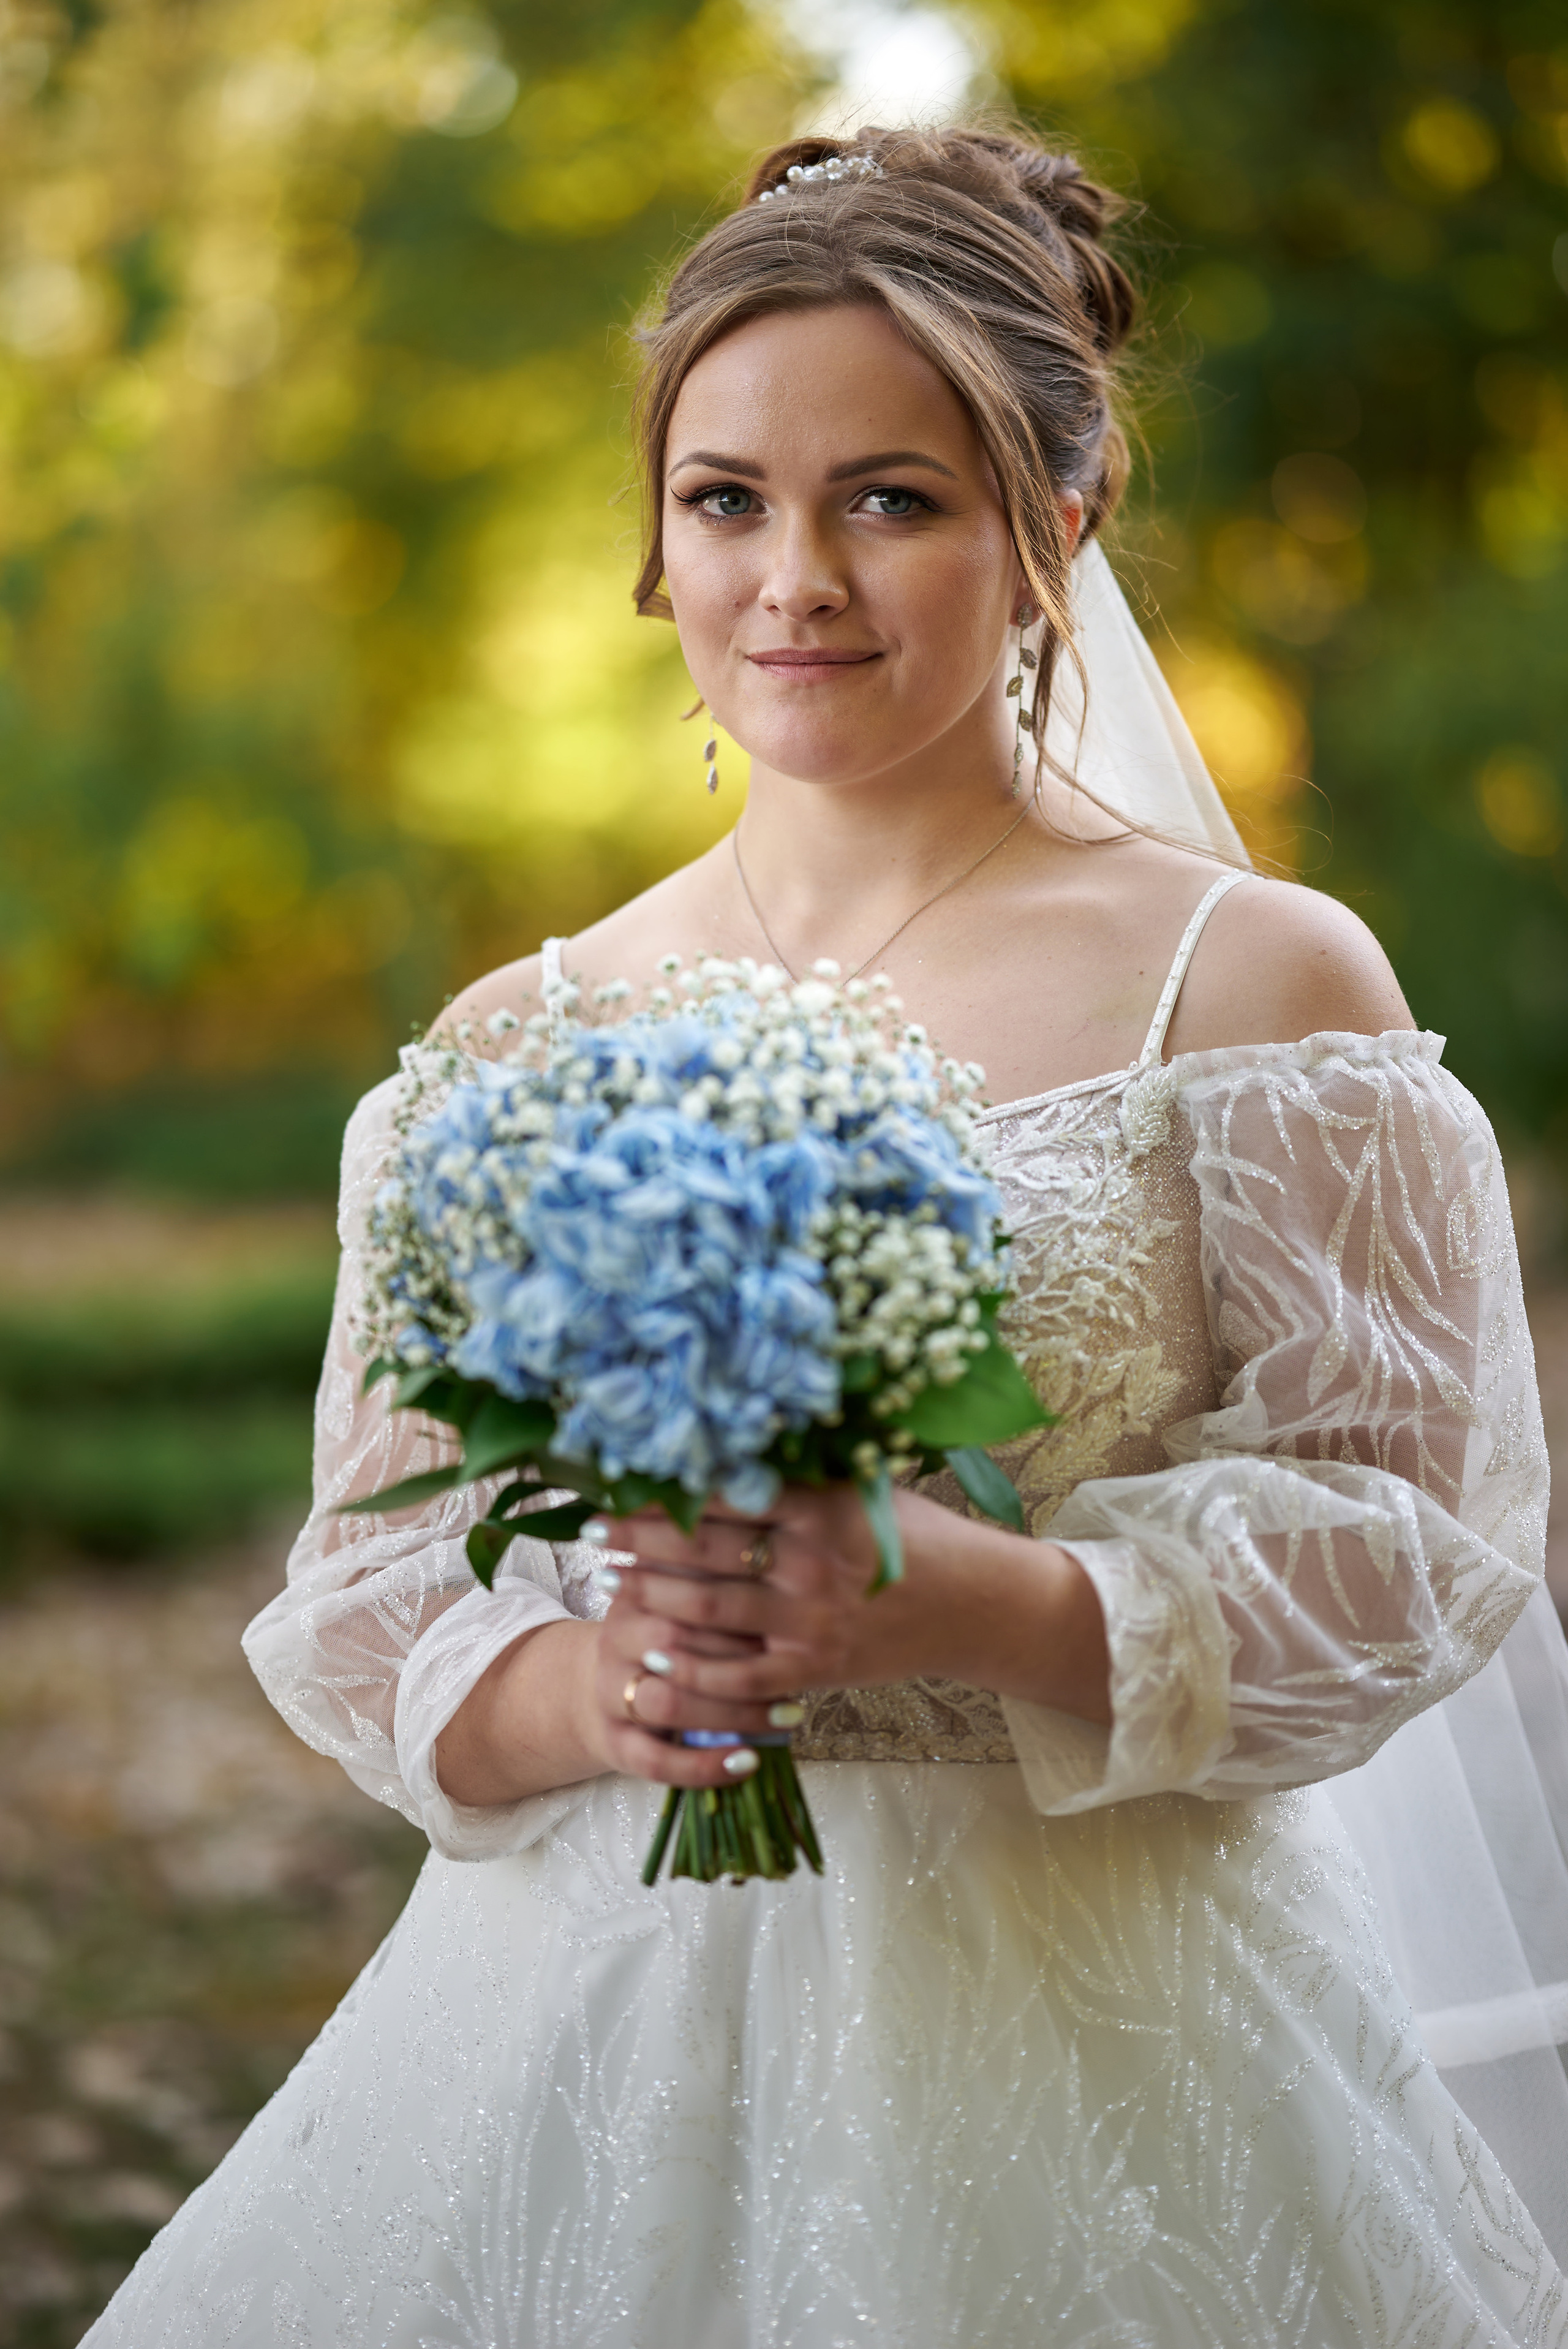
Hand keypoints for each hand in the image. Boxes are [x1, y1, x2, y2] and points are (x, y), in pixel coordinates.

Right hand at [586, 1523, 808, 1791]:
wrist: (596, 1684)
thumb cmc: (664, 1625)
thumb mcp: (678, 1581)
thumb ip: (715, 1556)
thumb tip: (785, 1507)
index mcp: (637, 1585)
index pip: (682, 1577)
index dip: (734, 1584)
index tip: (790, 1587)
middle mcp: (618, 1636)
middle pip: (673, 1638)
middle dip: (737, 1648)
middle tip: (801, 1653)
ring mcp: (612, 1692)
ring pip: (668, 1703)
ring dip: (733, 1711)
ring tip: (791, 1712)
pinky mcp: (616, 1744)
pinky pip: (657, 1762)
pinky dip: (704, 1766)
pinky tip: (749, 1762)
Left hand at [588, 1481, 1108, 1732]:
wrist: (976, 1607)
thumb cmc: (918, 1535)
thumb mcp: (867, 1488)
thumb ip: (804, 1474)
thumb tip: (733, 1440)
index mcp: (820, 1506)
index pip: (724, 1492)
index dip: (665, 1487)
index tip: (622, 1477)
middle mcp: (809, 1563)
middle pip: (700, 1549)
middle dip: (638, 1539)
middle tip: (594, 1528)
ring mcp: (808, 1622)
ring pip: (704, 1610)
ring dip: (649, 1596)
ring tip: (612, 1581)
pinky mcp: (812, 1670)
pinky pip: (734, 1677)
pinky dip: (688, 1669)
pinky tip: (652, 1651)